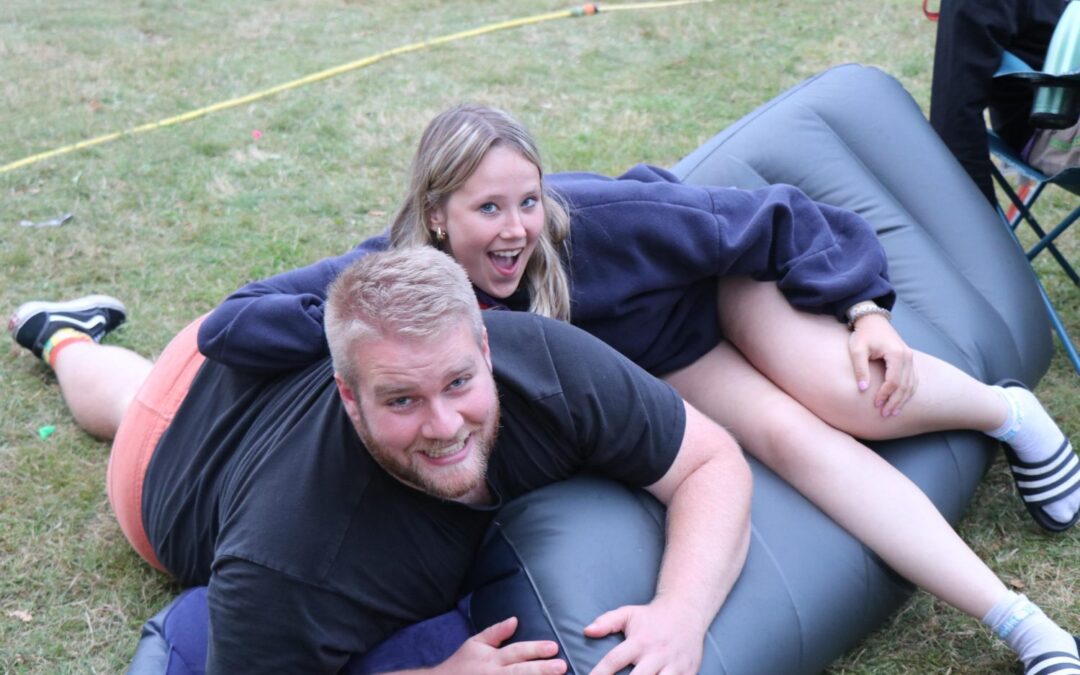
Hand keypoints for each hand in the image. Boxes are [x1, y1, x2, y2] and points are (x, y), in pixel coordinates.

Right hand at [437, 617, 565, 674]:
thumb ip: (495, 632)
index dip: (535, 649)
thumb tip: (514, 620)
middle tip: (561, 667)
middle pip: (521, 672)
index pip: (516, 652)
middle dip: (541, 670)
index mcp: (491, 659)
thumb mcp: (475, 644)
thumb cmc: (462, 665)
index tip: (553, 647)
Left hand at [584, 600, 705, 674]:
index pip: (615, 660)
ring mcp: (675, 665)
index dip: (599, 673)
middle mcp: (657, 654)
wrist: (687, 611)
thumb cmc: (652, 617)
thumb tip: (587, 631)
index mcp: (640, 641)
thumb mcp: (628, 613)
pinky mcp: (689, 672)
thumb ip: (607, 622)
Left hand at [847, 313, 915, 416]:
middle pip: (905, 385)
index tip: (876, 405)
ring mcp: (910, 358)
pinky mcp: (909, 360)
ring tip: (894, 412)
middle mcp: (907, 357)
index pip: (894, 381)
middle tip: (885, 414)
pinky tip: (901, 400)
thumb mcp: (857, 350)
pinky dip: (908, 391)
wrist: (872, 320)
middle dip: (895, 401)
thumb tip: (863, 389)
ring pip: (911, 384)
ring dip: (903, 399)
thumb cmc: (863, 334)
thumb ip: (860, 369)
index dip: (885, 395)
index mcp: (896, 354)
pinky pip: (913, 379)